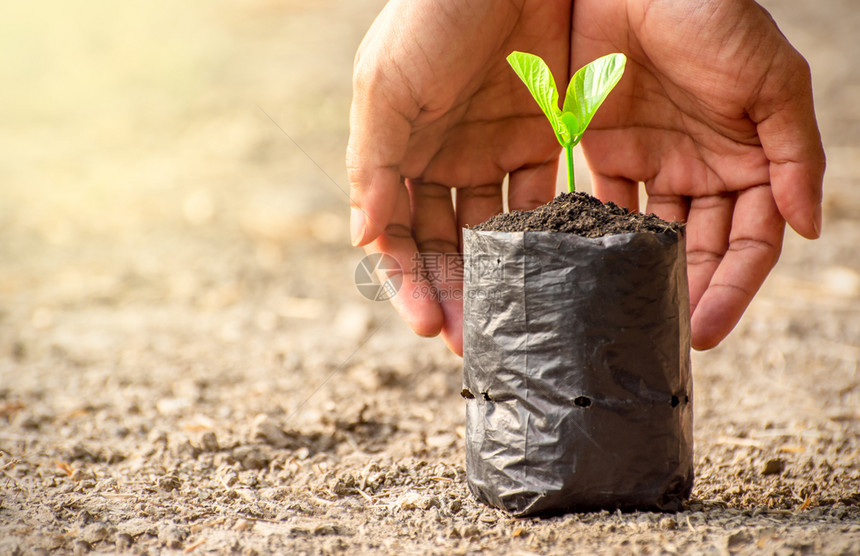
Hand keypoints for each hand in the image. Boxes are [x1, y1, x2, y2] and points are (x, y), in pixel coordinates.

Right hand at [347, 0, 572, 353]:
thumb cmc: (432, 17)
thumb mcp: (387, 87)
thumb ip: (373, 164)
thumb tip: (362, 238)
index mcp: (400, 156)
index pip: (399, 236)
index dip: (409, 281)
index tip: (429, 325)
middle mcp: (445, 161)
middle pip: (449, 245)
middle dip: (458, 295)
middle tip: (477, 348)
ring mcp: (496, 150)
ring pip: (500, 231)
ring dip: (507, 278)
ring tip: (525, 322)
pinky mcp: (547, 134)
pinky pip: (551, 196)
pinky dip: (555, 233)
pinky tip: (567, 271)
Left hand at [571, 0, 824, 348]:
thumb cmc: (714, 18)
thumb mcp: (772, 82)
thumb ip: (794, 156)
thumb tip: (811, 228)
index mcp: (748, 162)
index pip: (749, 242)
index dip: (733, 288)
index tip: (706, 330)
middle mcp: (701, 170)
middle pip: (699, 250)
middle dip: (686, 294)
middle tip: (662, 338)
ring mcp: (652, 163)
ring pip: (650, 238)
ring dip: (639, 278)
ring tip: (621, 317)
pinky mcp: (603, 149)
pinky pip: (601, 206)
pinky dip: (596, 238)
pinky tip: (584, 271)